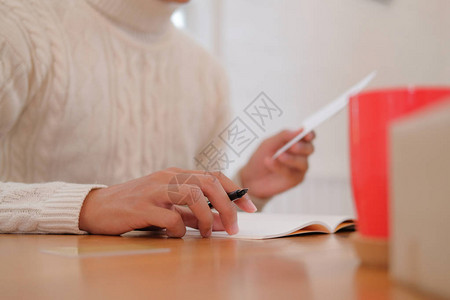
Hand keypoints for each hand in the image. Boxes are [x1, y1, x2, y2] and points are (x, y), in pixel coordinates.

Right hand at [79, 168, 256, 236]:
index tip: (250, 207)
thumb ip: (192, 213)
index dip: (236, 191)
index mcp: (176, 174)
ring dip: (207, 218)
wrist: (99, 207)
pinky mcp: (142, 206)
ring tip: (208, 234)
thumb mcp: (168, 206)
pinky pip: (170, 218)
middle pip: (209, 184)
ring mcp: (154, 190)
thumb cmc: (137, 206)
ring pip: (193, 195)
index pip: (214, 176)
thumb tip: (219, 222)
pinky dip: (179, 230)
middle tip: (234, 227)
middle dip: (227, 207)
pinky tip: (175, 235)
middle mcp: (168, 177)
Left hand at [240, 129, 314, 198]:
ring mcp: (299, 168)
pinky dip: (280, 167)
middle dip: (302, 147)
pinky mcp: (295, 179)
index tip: (306, 134)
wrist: (251, 177)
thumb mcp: (269, 143)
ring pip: (303, 162)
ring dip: (291, 158)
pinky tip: (270, 163)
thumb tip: (301, 130)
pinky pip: (291, 173)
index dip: (310, 134)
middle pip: (310, 149)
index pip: (308, 136)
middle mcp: (300, 155)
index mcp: (295, 142)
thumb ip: (284, 136)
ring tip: (278, 156)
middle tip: (292, 146)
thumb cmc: (261, 158)